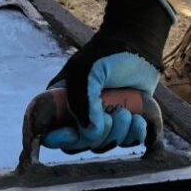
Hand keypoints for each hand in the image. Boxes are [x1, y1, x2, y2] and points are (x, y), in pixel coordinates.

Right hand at [42, 38, 159, 153]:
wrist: (139, 45)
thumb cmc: (107, 54)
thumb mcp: (86, 73)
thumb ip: (82, 103)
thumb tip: (90, 134)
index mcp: (61, 104)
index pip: (52, 134)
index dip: (60, 140)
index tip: (73, 133)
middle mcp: (79, 116)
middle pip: (78, 145)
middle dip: (97, 136)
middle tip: (114, 116)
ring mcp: (102, 121)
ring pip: (103, 145)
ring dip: (118, 133)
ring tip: (128, 112)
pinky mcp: (125, 124)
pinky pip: (126, 144)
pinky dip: (134, 135)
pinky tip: (139, 119)